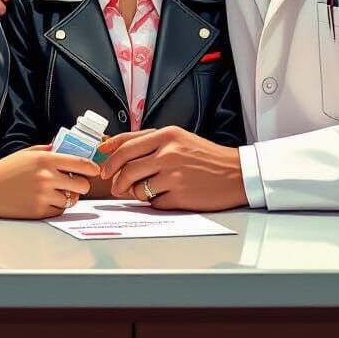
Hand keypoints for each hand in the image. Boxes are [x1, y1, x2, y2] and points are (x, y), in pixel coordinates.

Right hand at [0, 148, 98, 219]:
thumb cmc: (5, 170)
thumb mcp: (27, 153)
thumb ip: (49, 151)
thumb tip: (68, 149)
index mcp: (45, 159)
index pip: (80, 163)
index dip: (92, 168)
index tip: (94, 170)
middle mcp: (46, 177)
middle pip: (82, 184)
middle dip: (82, 184)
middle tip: (76, 183)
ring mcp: (43, 196)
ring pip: (71, 200)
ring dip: (69, 197)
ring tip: (59, 192)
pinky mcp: (38, 211)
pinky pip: (59, 211)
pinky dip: (57, 207)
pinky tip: (47, 200)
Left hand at [98, 126, 247, 211]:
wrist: (236, 173)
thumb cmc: (206, 156)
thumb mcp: (179, 139)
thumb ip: (150, 142)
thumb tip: (116, 148)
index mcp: (167, 135)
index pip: (126, 145)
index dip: (109, 157)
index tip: (102, 165)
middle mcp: (169, 153)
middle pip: (126, 168)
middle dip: (115, 179)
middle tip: (113, 184)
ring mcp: (174, 175)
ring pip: (137, 187)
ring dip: (135, 192)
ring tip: (144, 190)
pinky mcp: (179, 196)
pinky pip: (154, 202)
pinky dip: (155, 202)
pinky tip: (166, 196)